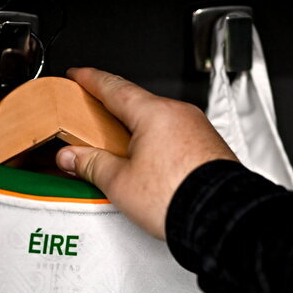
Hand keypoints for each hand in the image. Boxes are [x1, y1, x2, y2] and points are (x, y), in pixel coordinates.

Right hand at [55, 67, 237, 239]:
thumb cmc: (177, 197)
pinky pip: (177, 137)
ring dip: (139, 132)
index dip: (90, 80)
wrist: (219, 217)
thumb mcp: (120, 183)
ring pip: (159, 122)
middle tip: (93, 119)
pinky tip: (152, 166)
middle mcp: (179, 114)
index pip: (114, 86)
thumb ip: (91, 164)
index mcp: (154, 113)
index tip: (79, 75)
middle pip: (138, 104)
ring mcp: (198, 129)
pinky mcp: (210, 148)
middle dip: (114, 111)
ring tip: (122, 153)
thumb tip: (72, 157)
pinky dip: (160, 145)